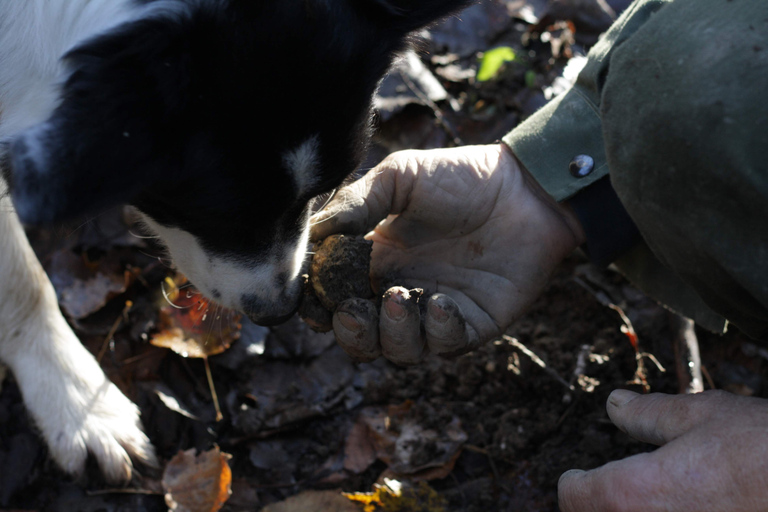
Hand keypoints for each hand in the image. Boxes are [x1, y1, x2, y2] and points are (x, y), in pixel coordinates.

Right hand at [310, 144, 584, 363]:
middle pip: (359, 336)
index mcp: (374, 260)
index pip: (333, 297)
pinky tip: (441, 301)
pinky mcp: (472, 324)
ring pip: (397, 350)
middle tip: (352, 309)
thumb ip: (354, 203)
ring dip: (391, 332)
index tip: (314, 296)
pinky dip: (437, 331)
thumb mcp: (399, 177)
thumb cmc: (460, 177)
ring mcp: (433, 312)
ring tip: (399, 296)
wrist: (525, 188)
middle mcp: (399, 291)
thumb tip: (311, 232)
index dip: (318, 304)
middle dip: (350, 331)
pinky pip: (445, 345)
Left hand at [559, 389, 767, 511]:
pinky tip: (686, 507)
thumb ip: (647, 415)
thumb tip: (614, 405)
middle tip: (605, 491)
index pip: (574, 496)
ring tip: (650, 497)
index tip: (579, 475)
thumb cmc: (762, 449)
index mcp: (631, 493)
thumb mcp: (699, 416)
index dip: (574, 480)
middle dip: (597, 505)